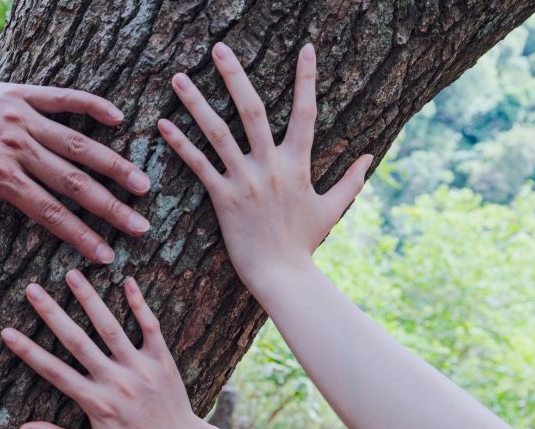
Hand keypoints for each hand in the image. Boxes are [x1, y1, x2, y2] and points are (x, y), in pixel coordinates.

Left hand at [0, 83, 152, 297]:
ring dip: (113, 164)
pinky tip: (119, 118)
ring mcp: (24, 119)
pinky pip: (65, 98)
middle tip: (140, 225)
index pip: (50, 213)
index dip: (81, 236)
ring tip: (142, 182)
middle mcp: (18, 148)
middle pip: (74, 182)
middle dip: (110, 206)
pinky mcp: (25, 94)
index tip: (107, 255)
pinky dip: (92, 105)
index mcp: (1, 178)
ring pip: (78, 144)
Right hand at [0, 270, 202, 428]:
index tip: (7, 332)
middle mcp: (116, 381)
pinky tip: (128, 280)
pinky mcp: (162, 359)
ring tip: (72, 274)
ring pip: (111, 327)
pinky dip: (140, 303)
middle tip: (32, 289)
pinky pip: (150, 326)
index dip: (29, 352)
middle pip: (78, 341)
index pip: (55, 372)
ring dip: (90, 299)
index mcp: (97, 403)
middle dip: (53, 314)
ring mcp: (140, 367)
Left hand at [157, 43, 372, 287]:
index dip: (307, 78)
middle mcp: (271, 165)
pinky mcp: (223, 198)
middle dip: (234, 75)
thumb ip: (350, 180)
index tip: (307, 47)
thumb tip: (371, 157)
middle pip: (252, 109)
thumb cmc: (304, 244)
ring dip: (197, 103)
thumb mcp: (332, 209)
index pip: (306, 112)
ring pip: (218, 132)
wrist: (283, 275)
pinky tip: (163, 125)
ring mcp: (245, 180)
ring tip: (179, 77)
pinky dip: (180, 145)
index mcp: (298, 164)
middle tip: (218, 46)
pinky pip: (198, 166)